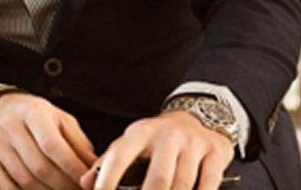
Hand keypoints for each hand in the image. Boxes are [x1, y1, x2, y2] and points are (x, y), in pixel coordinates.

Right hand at [0, 93, 96, 189]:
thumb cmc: (33, 115)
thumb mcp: (59, 119)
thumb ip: (79, 144)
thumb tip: (96, 170)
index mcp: (31, 112)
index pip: (52, 145)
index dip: (73, 168)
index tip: (89, 182)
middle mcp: (9, 126)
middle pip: (40, 167)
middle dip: (64, 185)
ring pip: (25, 180)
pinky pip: (7, 188)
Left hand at [81, 110, 232, 189]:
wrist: (198, 117)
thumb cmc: (158, 137)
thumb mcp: (131, 142)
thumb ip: (107, 162)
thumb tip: (85, 183)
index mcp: (140, 133)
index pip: (119, 157)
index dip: (107, 180)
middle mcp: (167, 137)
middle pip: (159, 179)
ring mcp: (193, 145)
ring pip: (183, 185)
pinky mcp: (215, 154)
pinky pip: (208, 185)